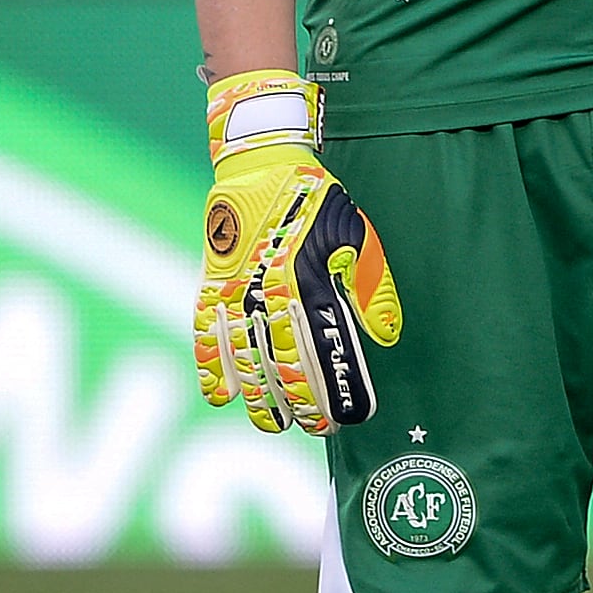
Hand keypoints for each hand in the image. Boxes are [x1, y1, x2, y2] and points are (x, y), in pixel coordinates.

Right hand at [194, 70, 403, 432]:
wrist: (259, 163)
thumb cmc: (318, 201)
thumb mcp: (357, 235)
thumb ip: (370, 288)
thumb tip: (386, 337)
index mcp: (310, 280)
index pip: (326, 347)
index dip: (338, 386)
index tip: (351, 416)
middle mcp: (269, 291)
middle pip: (284, 361)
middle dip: (303, 401)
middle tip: (319, 430)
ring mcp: (235, 290)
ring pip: (245, 357)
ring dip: (259, 396)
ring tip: (274, 427)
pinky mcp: (210, 285)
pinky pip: (206, 334)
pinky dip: (210, 368)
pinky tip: (219, 398)